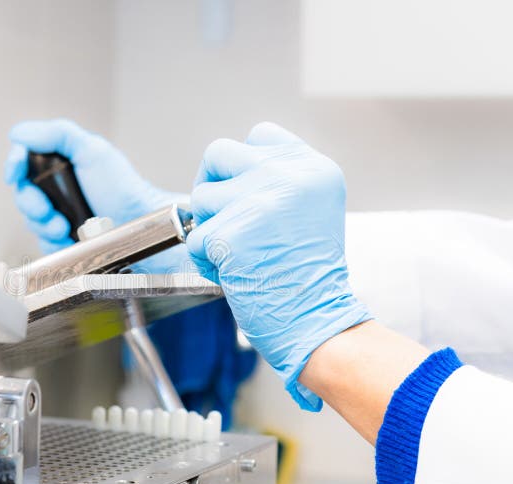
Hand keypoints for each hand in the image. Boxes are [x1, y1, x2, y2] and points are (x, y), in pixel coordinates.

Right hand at [5, 119, 186, 260]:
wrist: (142, 225)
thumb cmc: (122, 187)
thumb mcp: (92, 150)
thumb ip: (57, 134)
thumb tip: (17, 134)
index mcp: (60, 164)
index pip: (23, 161)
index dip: (13, 165)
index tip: (14, 174)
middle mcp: (56, 190)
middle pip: (23, 194)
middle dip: (30, 203)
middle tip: (46, 211)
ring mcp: (59, 217)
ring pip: (31, 222)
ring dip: (43, 225)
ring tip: (64, 228)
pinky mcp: (64, 244)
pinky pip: (45, 246)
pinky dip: (54, 244)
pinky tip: (71, 241)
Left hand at [187, 122, 371, 409]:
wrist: (317, 320)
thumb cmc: (309, 274)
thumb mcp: (313, 208)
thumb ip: (281, 179)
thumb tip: (233, 171)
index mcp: (312, 167)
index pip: (259, 134)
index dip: (242, 164)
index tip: (245, 192)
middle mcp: (287, 175)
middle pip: (219, 153)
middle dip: (214, 186)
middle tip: (227, 219)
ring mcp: (257, 202)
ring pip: (200, 197)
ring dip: (210, 227)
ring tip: (239, 253)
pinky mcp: (230, 234)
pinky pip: (194, 238)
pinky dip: (205, 260)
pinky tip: (233, 273)